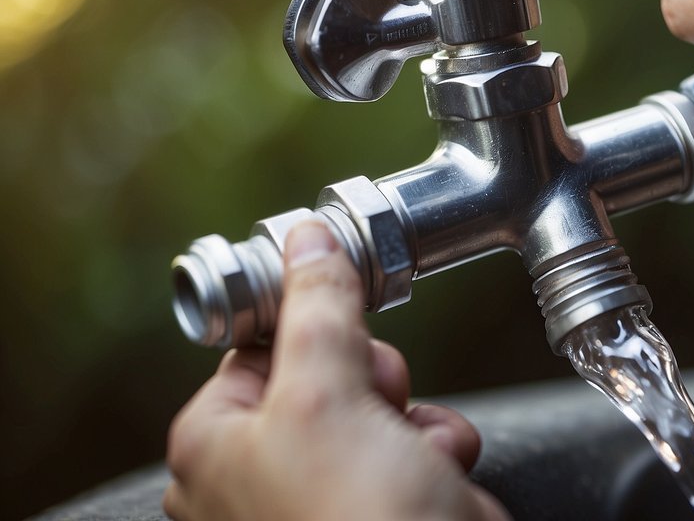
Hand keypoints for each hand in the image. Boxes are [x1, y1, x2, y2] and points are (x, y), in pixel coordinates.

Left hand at [164, 222, 509, 520]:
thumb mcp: (324, 392)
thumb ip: (317, 305)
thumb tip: (306, 238)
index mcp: (215, 444)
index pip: (261, 344)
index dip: (312, 327)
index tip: (343, 317)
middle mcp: (262, 474)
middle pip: (333, 370)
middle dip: (378, 380)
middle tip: (379, 399)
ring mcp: (326, 498)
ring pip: (385, 406)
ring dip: (418, 418)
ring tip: (415, 451)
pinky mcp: (387, 509)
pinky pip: (418, 447)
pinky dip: (439, 451)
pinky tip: (440, 475)